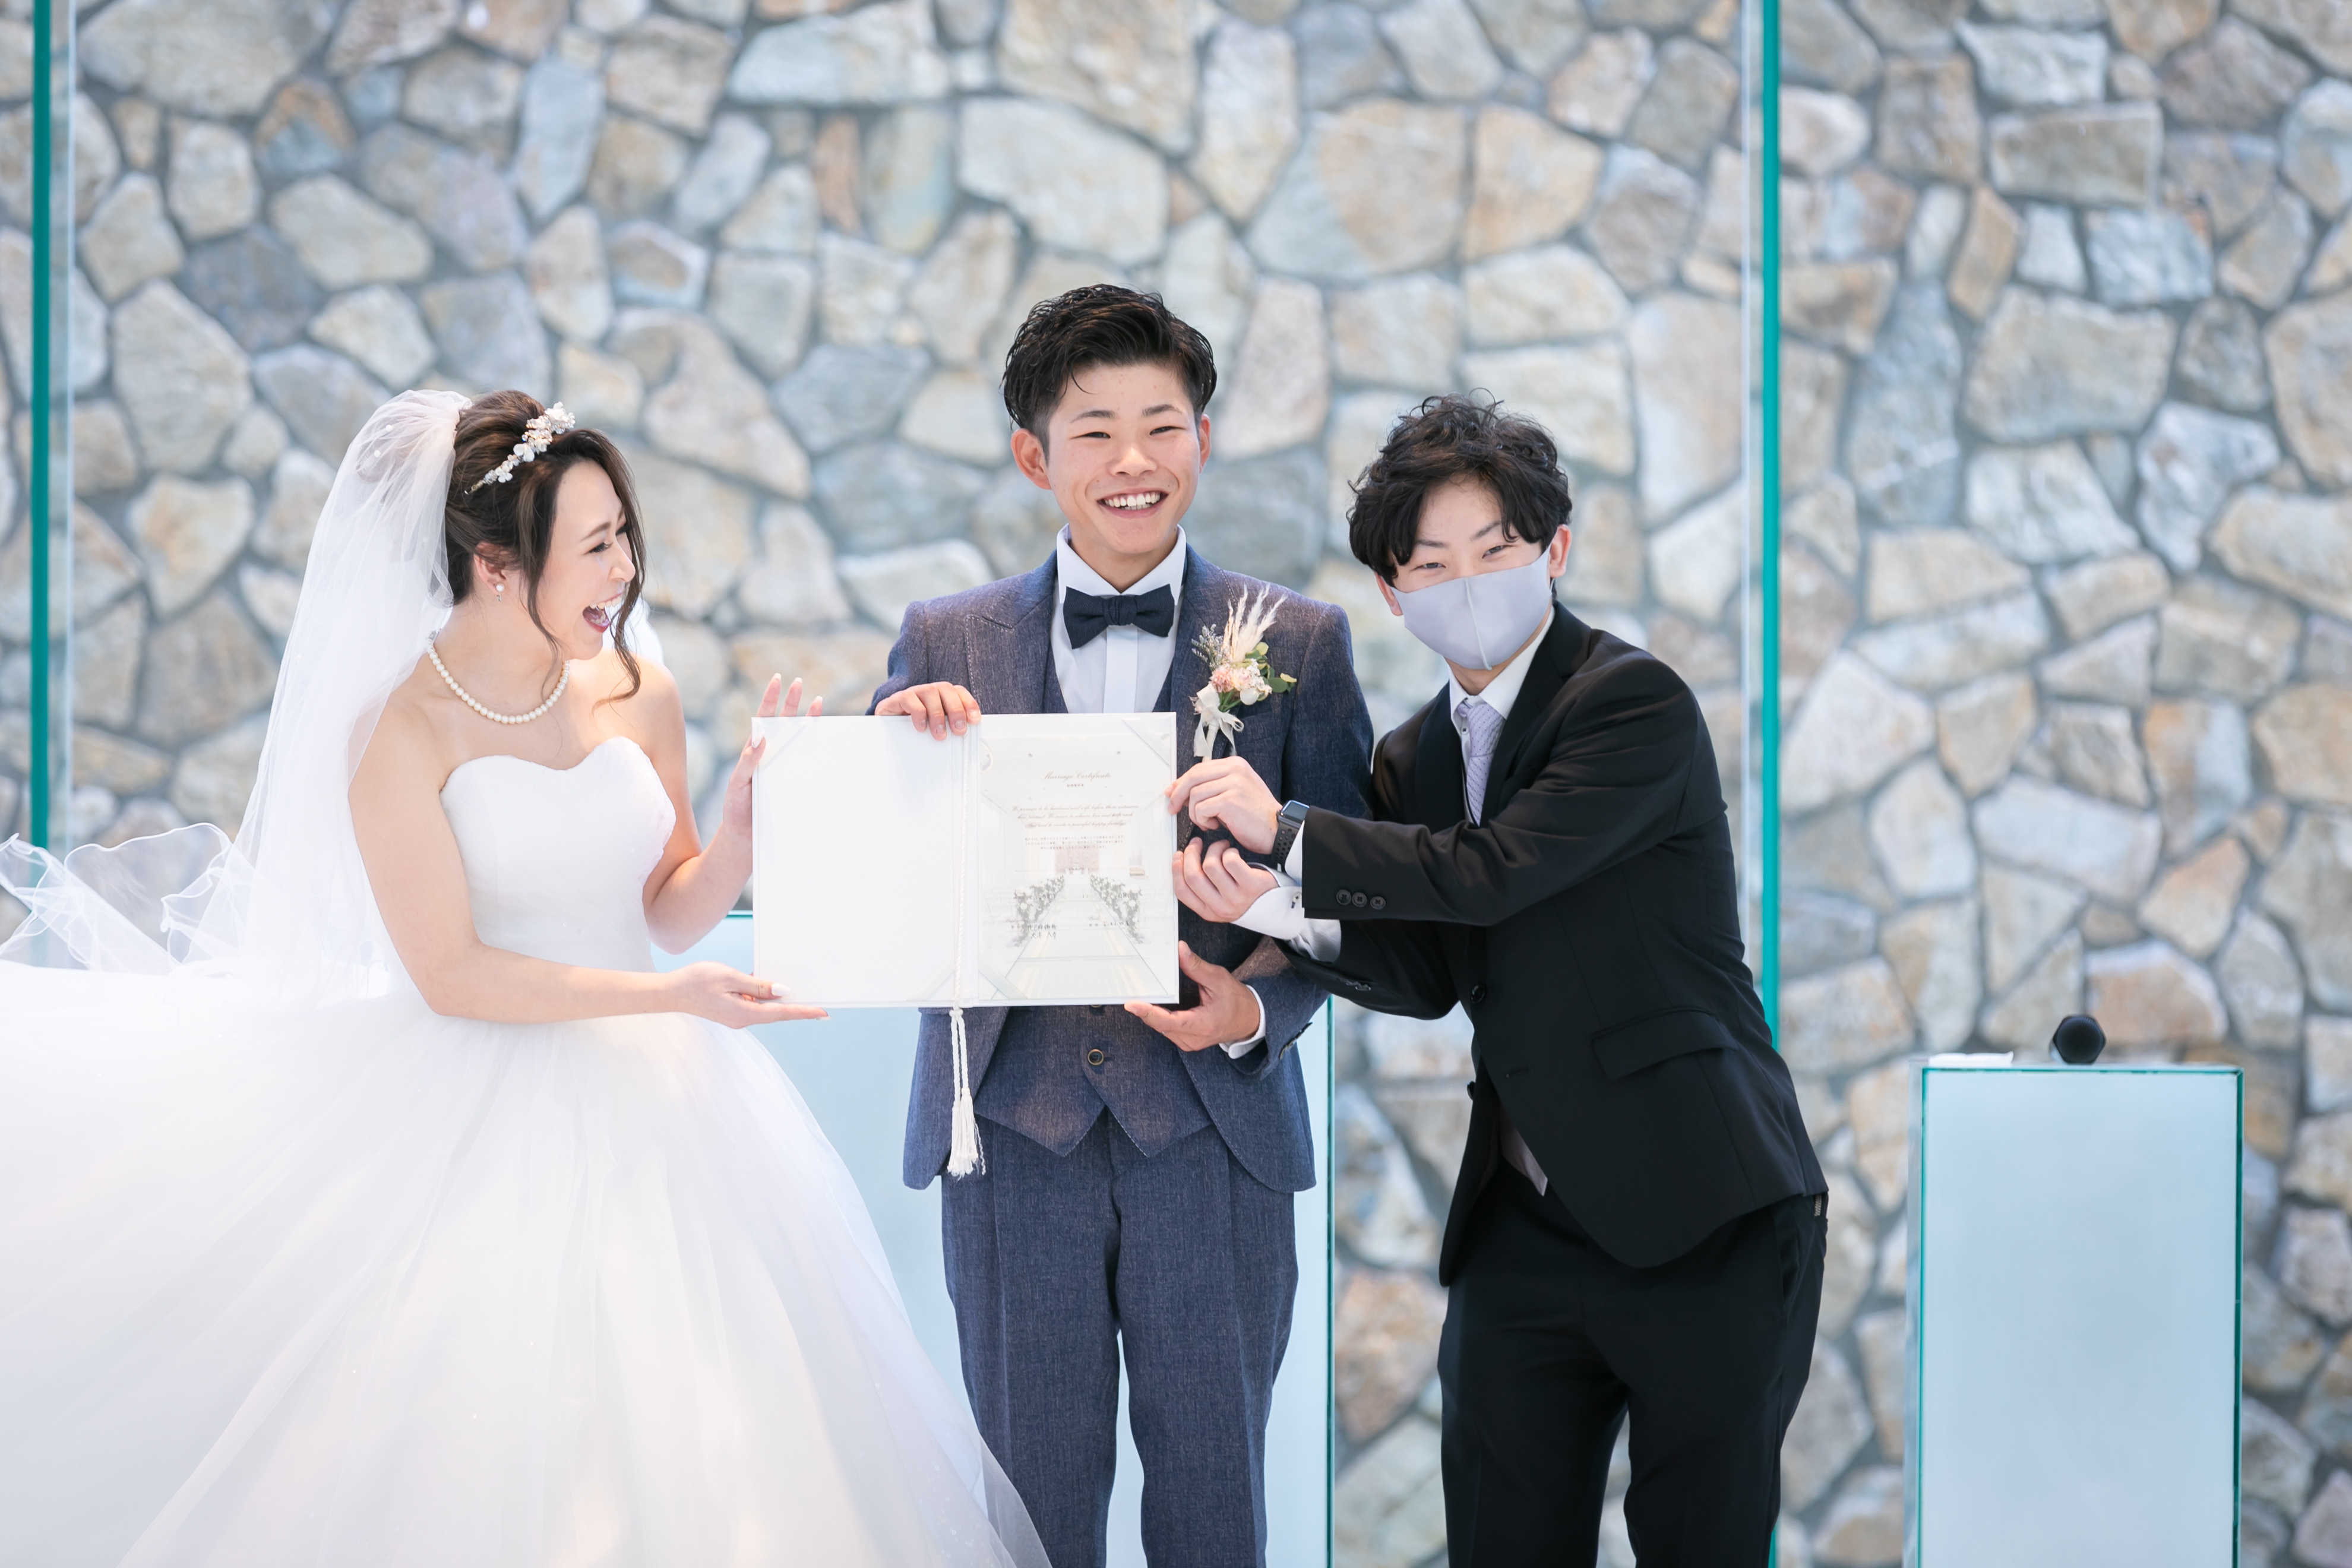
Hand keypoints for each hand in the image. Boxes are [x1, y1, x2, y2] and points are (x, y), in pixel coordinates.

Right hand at [667, 961, 827, 1027]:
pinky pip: (753, 1004)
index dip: (804, 1012)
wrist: (670, 992)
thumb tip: (783, 991)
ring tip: (800, 991)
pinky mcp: (731, 1011)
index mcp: (744, 1014)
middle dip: (798, 1008)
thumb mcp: (730, 977)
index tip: (823, 1012)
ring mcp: (737, 1016)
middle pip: (777, 1013)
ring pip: (765, 1008)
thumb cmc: (696, 981)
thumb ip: (758, 985)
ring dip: (780, 1000)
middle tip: (821, 1006)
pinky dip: (763, 995)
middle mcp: (743, 1019)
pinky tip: (768, 983)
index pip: (782, 1013)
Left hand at [720, 675, 820, 841]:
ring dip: (807, 721)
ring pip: (798, 740)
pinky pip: (807, 762)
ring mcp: (783, 768)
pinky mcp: (794, 782)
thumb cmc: (737, 810)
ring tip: (817, 701)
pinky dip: (817, 749)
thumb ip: (747, 762)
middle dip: (791, 702)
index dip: (770, 700)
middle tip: (799, 683)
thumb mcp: (737, 784)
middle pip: (783, 723)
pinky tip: (826, 738)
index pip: (763, 719)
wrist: (746, 838)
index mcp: (755, 752)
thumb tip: (759, 738)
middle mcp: (771, 756)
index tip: (778, 680)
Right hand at [876, 681, 980, 738]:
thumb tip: (964, 736)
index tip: (974, 720)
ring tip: (939, 734)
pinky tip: (920, 727)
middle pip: (947, 689)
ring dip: (938, 714)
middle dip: (956, 710)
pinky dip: (918, 713)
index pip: (958, 692)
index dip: (969, 704)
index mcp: (941, 696)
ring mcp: (914, 692)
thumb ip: (948, 728)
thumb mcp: (934, 729)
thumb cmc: (913, 728)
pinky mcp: (898, 698)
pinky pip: (910, 698)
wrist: (886, 727)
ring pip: (930, 692)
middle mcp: (928, 691)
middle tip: (958, 730)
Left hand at [1125, 942, 1259, 1052]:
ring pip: (1161, 1029)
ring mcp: (1189, 1043)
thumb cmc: (1237, 1001)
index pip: (1169, 1021)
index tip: (1132, 1004)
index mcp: (1203, 1025)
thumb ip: (1196, 966)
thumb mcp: (1218, 979)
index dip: (1148, 1013)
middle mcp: (1193, 1039)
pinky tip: (1151, 1005)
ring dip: (1150, 1014)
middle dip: (1145, 1009)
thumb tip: (1180, 950)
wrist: (1250, 1019)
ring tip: (1138, 997)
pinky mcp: (1186, 1042)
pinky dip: (1158, 1017)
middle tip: (1129, 992)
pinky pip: (1166, 1030)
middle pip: (1160, 1025)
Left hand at [1167, 757, 1280, 855]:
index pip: (1199, 768)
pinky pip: (1201, 808)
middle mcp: (1235, 769)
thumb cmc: (1257, 816)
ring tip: (1206, 822)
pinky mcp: (1230, 800)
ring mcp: (1233, 783)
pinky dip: (1202, 820)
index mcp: (1235, 765)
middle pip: (1193, 777)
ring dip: (1194, 813)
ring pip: (1195, 794)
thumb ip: (1215, 786)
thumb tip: (1183, 789)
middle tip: (1173, 808)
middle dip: (1178, 794)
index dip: (1181, 781)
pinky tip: (1214, 825)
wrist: (1278, 830)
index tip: (1172, 792)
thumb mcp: (1236, 792)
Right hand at [1172, 838, 1278, 922]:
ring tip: (1222, 847)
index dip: (1176, 870)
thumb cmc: (1245, 898)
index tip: (1179, 855)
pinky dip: (1229, 851)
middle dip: (1191, 854)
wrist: (1274, 905)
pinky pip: (1230, 860)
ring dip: (1213, 849)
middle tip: (1197, 843)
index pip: (1182, 891)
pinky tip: (1234, 852)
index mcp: (1208, 912)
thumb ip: (1203, 889)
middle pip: (1193, 876)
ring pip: (1211, 865)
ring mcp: (1236, 897)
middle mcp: (1221, 907)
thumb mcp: (1219, 900)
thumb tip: (1183, 863)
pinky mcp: (1251, 885)